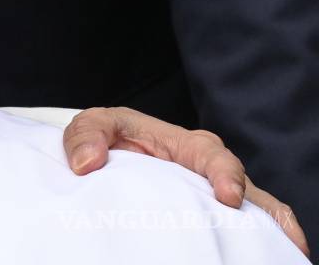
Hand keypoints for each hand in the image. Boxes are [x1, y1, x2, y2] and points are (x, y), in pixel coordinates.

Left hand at [63, 107, 308, 256]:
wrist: (106, 159)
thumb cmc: (110, 136)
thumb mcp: (97, 124)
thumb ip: (87, 134)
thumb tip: (87, 164)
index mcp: (190, 146)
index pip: (217, 159)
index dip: (227, 176)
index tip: (228, 198)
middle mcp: (213, 174)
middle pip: (250, 195)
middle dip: (267, 219)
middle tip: (282, 244)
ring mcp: (216, 200)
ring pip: (256, 219)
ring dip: (268, 238)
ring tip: (286, 258)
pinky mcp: (213, 220)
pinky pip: (243, 236)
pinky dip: (256, 248)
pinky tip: (263, 260)